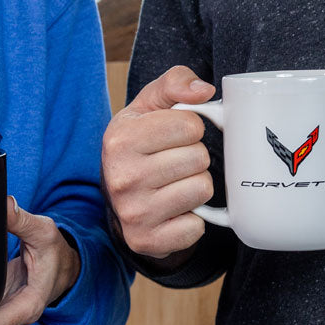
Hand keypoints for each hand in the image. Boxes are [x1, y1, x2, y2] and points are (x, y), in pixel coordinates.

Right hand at [102, 64, 216, 258]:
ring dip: (196, 186)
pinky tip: (175, 211)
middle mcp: (122, 177)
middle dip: (195, 157)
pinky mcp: (147, 241)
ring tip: (175, 184)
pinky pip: (196, 227)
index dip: (191, 129)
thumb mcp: (150, 106)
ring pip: (202, 189)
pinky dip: (193, 219)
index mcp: (120, 139)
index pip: (191, 125)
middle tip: (175, 162)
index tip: (175, 136)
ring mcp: (133, 213)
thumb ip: (176, 83)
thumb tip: (204, 91)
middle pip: (198, 158)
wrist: (120, 196)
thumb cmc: (141, 144)